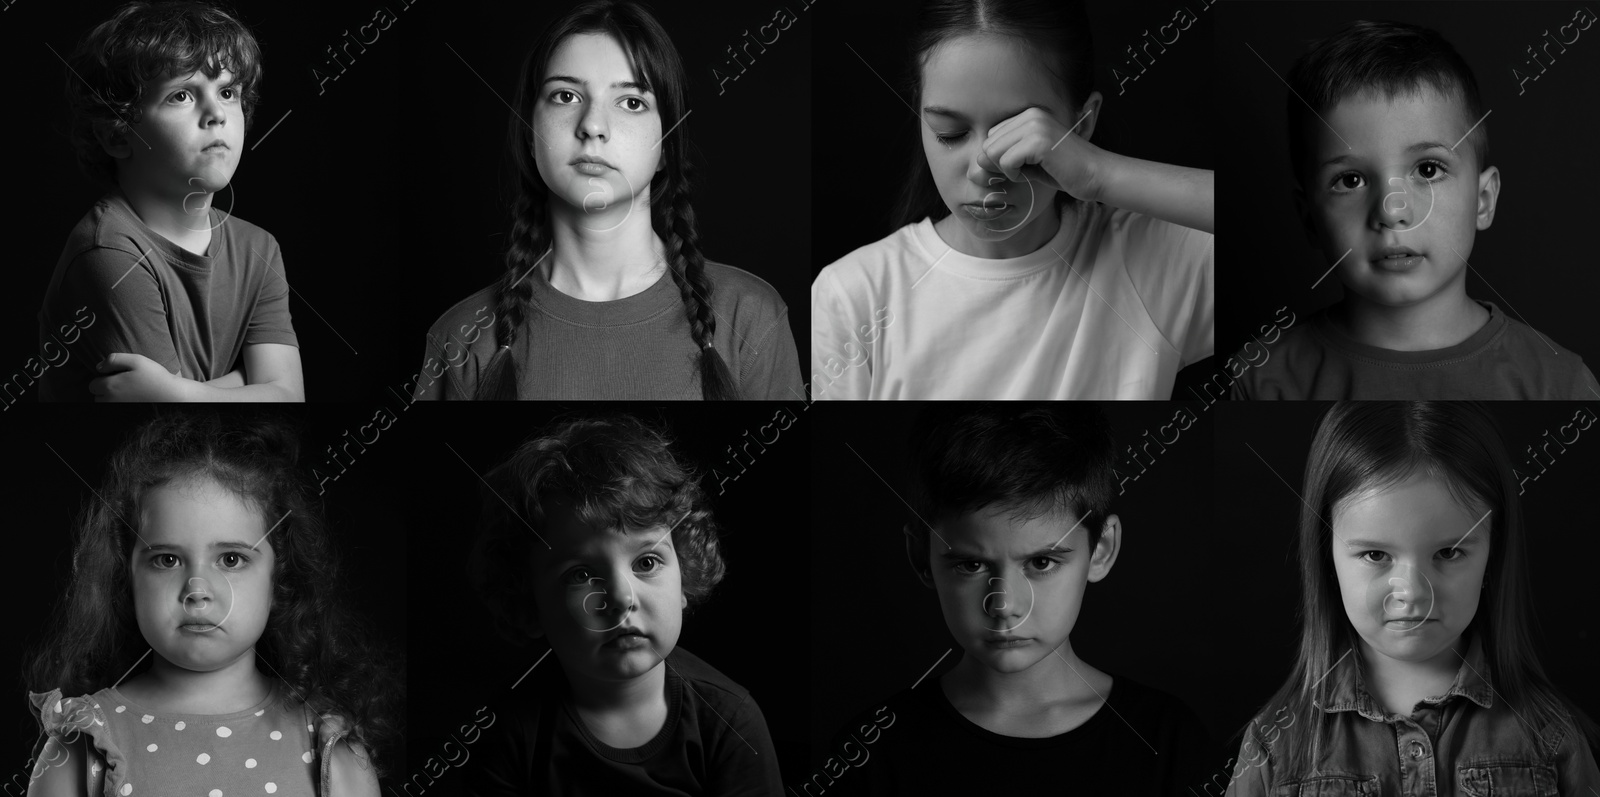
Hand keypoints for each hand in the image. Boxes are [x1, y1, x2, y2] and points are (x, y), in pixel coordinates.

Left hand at [90, 353, 187, 401]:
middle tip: (123, 384)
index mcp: (109, 387)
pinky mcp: (125, 417)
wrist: (172, 396)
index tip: (116, 377)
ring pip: (104, 405)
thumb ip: (114, 359)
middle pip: (97, 397)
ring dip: (110, 399)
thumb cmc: (155, 377)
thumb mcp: (136, 360)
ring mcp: (117, 410)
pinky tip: (131, 400)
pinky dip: (118, 405)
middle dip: (105, 390)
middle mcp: (109, 401)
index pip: (93, 385)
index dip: (103, 379)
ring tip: (128, 392)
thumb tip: (99, 367)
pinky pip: (114, 410)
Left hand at [975, 107, 1101, 201]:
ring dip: (1007, 169)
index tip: (1022, 165)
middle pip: (988, 144)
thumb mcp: (1028, 160)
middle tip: (1026, 170)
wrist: (1095, 175)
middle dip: (1000, 165)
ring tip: (1030, 170)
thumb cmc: (1063, 171)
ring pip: (992, 152)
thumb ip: (1002, 158)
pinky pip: (1006, 162)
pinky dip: (1015, 174)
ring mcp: (1035, 125)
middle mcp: (1031, 114)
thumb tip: (974, 166)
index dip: (1000, 158)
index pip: (991, 137)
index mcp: (1029, 115)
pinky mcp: (1039, 141)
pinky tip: (1035, 172)